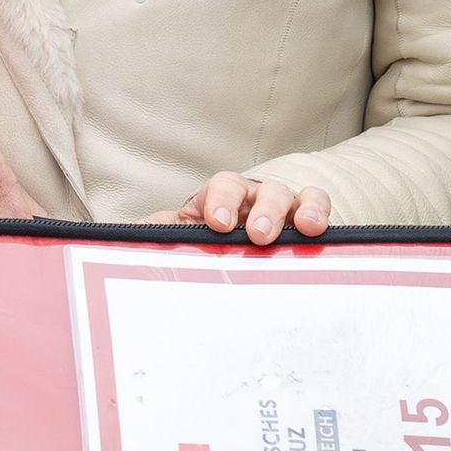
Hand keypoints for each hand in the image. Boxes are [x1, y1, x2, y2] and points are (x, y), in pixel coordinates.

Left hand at [149, 172, 334, 246]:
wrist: (228, 263)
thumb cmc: (201, 247)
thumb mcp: (176, 243)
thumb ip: (155, 239)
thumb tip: (130, 239)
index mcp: (218, 200)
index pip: (221, 186)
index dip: (221, 200)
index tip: (216, 224)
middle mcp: (253, 198)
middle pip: (261, 189)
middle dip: (261, 210)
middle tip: (257, 236)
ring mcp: (282, 209)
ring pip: (294, 195)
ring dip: (300, 209)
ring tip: (304, 229)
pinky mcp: (305, 225)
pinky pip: (318, 209)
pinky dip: (321, 214)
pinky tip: (320, 233)